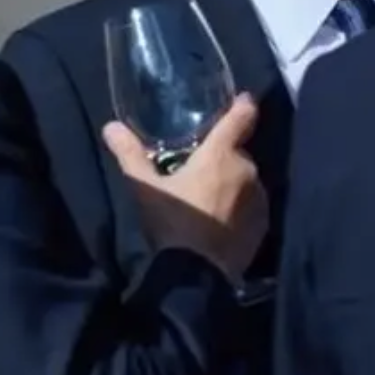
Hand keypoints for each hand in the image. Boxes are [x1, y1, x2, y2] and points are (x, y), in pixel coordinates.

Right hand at [104, 93, 267, 278]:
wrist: (197, 275)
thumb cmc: (171, 224)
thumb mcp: (145, 187)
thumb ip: (130, 154)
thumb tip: (111, 126)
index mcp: (221, 155)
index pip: (241, 118)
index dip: (242, 105)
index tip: (242, 99)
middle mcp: (247, 170)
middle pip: (237, 153)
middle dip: (222, 157)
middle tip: (199, 169)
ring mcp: (260, 198)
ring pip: (246, 179)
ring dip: (232, 182)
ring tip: (207, 198)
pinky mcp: (263, 223)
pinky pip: (252, 204)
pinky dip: (239, 205)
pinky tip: (220, 219)